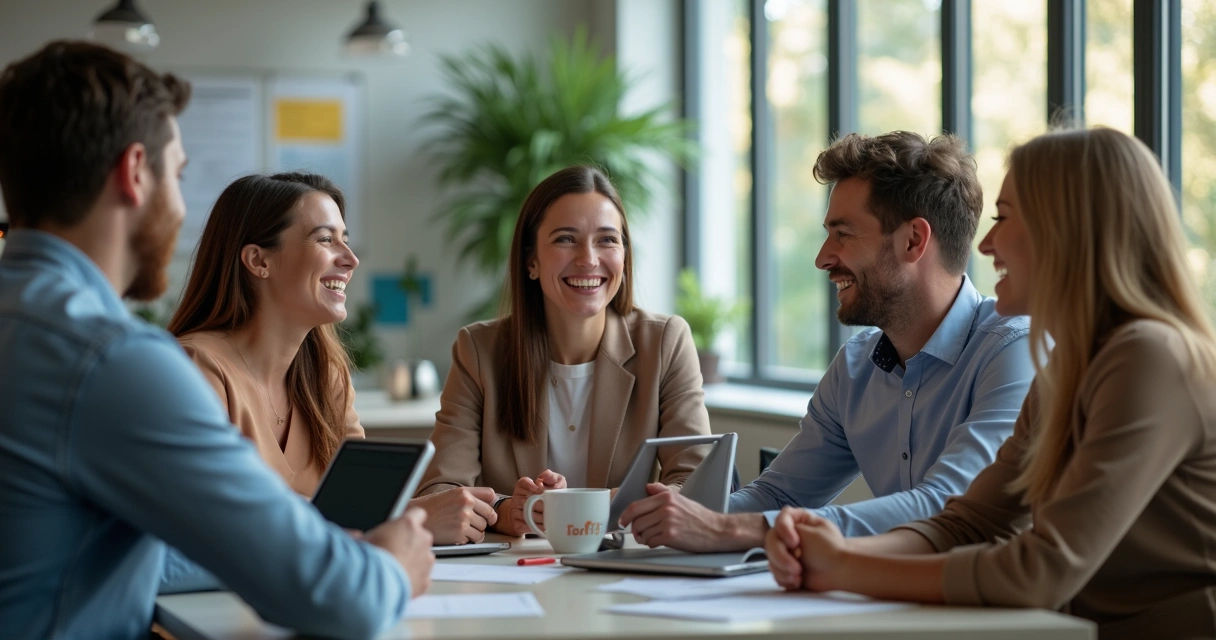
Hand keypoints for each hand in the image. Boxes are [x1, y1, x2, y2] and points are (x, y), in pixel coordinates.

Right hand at [365, 507, 434, 597]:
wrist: (374, 588)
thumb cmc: (367, 561)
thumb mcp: (358, 541)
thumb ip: (360, 535)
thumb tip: (355, 536)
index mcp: (407, 524)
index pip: (418, 513)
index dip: (409, 521)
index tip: (403, 527)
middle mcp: (421, 540)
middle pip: (421, 537)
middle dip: (410, 544)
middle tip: (392, 552)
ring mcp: (426, 561)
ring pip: (423, 558)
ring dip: (413, 562)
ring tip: (394, 571)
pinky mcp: (425, 580)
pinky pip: (422, 578)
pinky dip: (413, 580)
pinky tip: (398, 584)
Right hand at [410, 487, 497, 544]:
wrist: (417, 518)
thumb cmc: (434, 506)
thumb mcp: (453, 493)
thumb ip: (472, 495)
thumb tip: (494, 500)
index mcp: (465, 492)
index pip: (491, 496)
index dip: (491, 505)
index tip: (489, 512)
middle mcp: (466, 504)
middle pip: (490, 515)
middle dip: (485, 521)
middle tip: (476, 523)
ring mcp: (463, 519)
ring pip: (483, 529)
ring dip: (477, 532)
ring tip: (464, 529)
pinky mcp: (459, 533)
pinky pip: (475, 539)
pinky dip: (469, 539)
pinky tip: (459, 535)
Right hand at [502, 470, 566, 535]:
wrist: (538, 513)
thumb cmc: (548, 496)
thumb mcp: (552, 483)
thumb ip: (550, 477)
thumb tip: (543, 477)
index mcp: (522, 484)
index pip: (525, 483)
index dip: (534, 488)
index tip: (543, 493)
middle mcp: (516, 496)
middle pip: (526, 501)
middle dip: (540, 506)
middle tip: (551, 509)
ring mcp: (514, 510)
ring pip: (525, 514)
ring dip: (539, 518)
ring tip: (549, 519)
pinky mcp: (516, 523)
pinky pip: (523, 525)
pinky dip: (535, 527)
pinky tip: (544, 527)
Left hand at [619, 483, 736, 551]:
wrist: (716, 530)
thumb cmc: (699, 517)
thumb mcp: (680, 498)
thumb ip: (661, 492)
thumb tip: (647, 487)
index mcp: (666, 497)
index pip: (636, 506)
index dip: (625, 516)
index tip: (622, 521)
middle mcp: (665, 508)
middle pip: (636, 521)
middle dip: (635, 529)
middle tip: (639, 533)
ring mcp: (667, 522)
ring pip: (642, 533)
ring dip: (644, 538)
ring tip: (654, 537)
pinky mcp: (670, 536)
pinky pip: (651, 542)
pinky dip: (653, 544)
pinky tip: (661, 541)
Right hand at [764, 507, 844, 590]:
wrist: (840, 572)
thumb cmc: (831, 549)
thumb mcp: (815, 532)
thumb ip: (794, 528)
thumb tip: (780, 534)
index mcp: (798, 521)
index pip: (781, 520)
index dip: (783, 530)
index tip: (795, 543)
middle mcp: (789, 535)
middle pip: (771, 541)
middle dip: (781, 557)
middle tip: (796, 568)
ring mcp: (786, 552)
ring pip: (771, 558)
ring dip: (783, 570)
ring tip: (798, 577)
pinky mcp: (785, 568)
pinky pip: (775, 572)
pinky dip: (784, 579)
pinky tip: (797, 582)